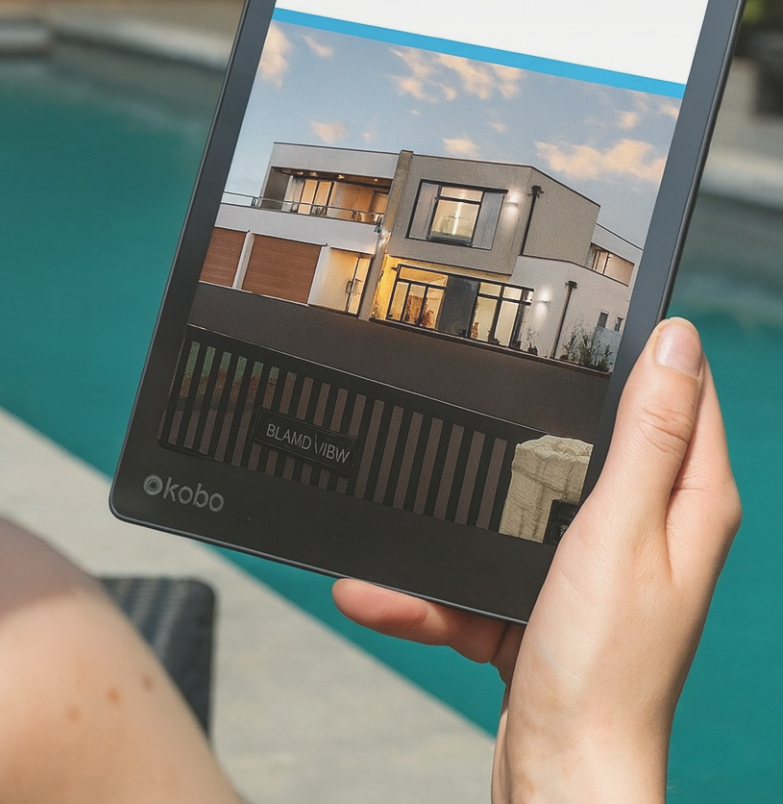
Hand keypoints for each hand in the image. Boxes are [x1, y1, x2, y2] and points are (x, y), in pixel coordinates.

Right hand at [333, 318, 740, 803]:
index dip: (649, 349)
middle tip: (493, 379)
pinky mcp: (542, 608)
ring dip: (467, 510)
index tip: (600, 310)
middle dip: (541, 417)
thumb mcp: (619, 528)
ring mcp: (591, 572)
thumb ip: (645, 436)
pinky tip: (380, 589)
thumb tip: (679, 343)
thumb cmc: (602, 668)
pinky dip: (434, 585)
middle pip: (595, 442)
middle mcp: (646, 534)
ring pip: (522, 506)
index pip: (684, 398)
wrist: (558, 778)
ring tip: (412, 497)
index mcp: (685, 504)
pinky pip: (482, 573)